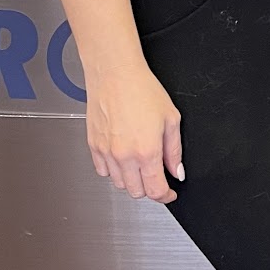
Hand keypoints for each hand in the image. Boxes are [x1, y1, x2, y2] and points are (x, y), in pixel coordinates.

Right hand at [84, 59, 184, 201]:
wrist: (114, 73)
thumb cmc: (142, 89)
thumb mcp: (170, 118)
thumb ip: (174, 151)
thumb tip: (176, 171)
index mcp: (147, 151)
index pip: (155, 190)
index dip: (165, 196)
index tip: (169, 193)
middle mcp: (124, 156)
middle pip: (136, 192)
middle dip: (149, 187)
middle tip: (156, 174)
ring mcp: (106, 152)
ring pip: (118, 184)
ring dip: (131, 180)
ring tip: (139, 162)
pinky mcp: (93, 146)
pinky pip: (103, 171)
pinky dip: (113, 170)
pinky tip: (122, 157)